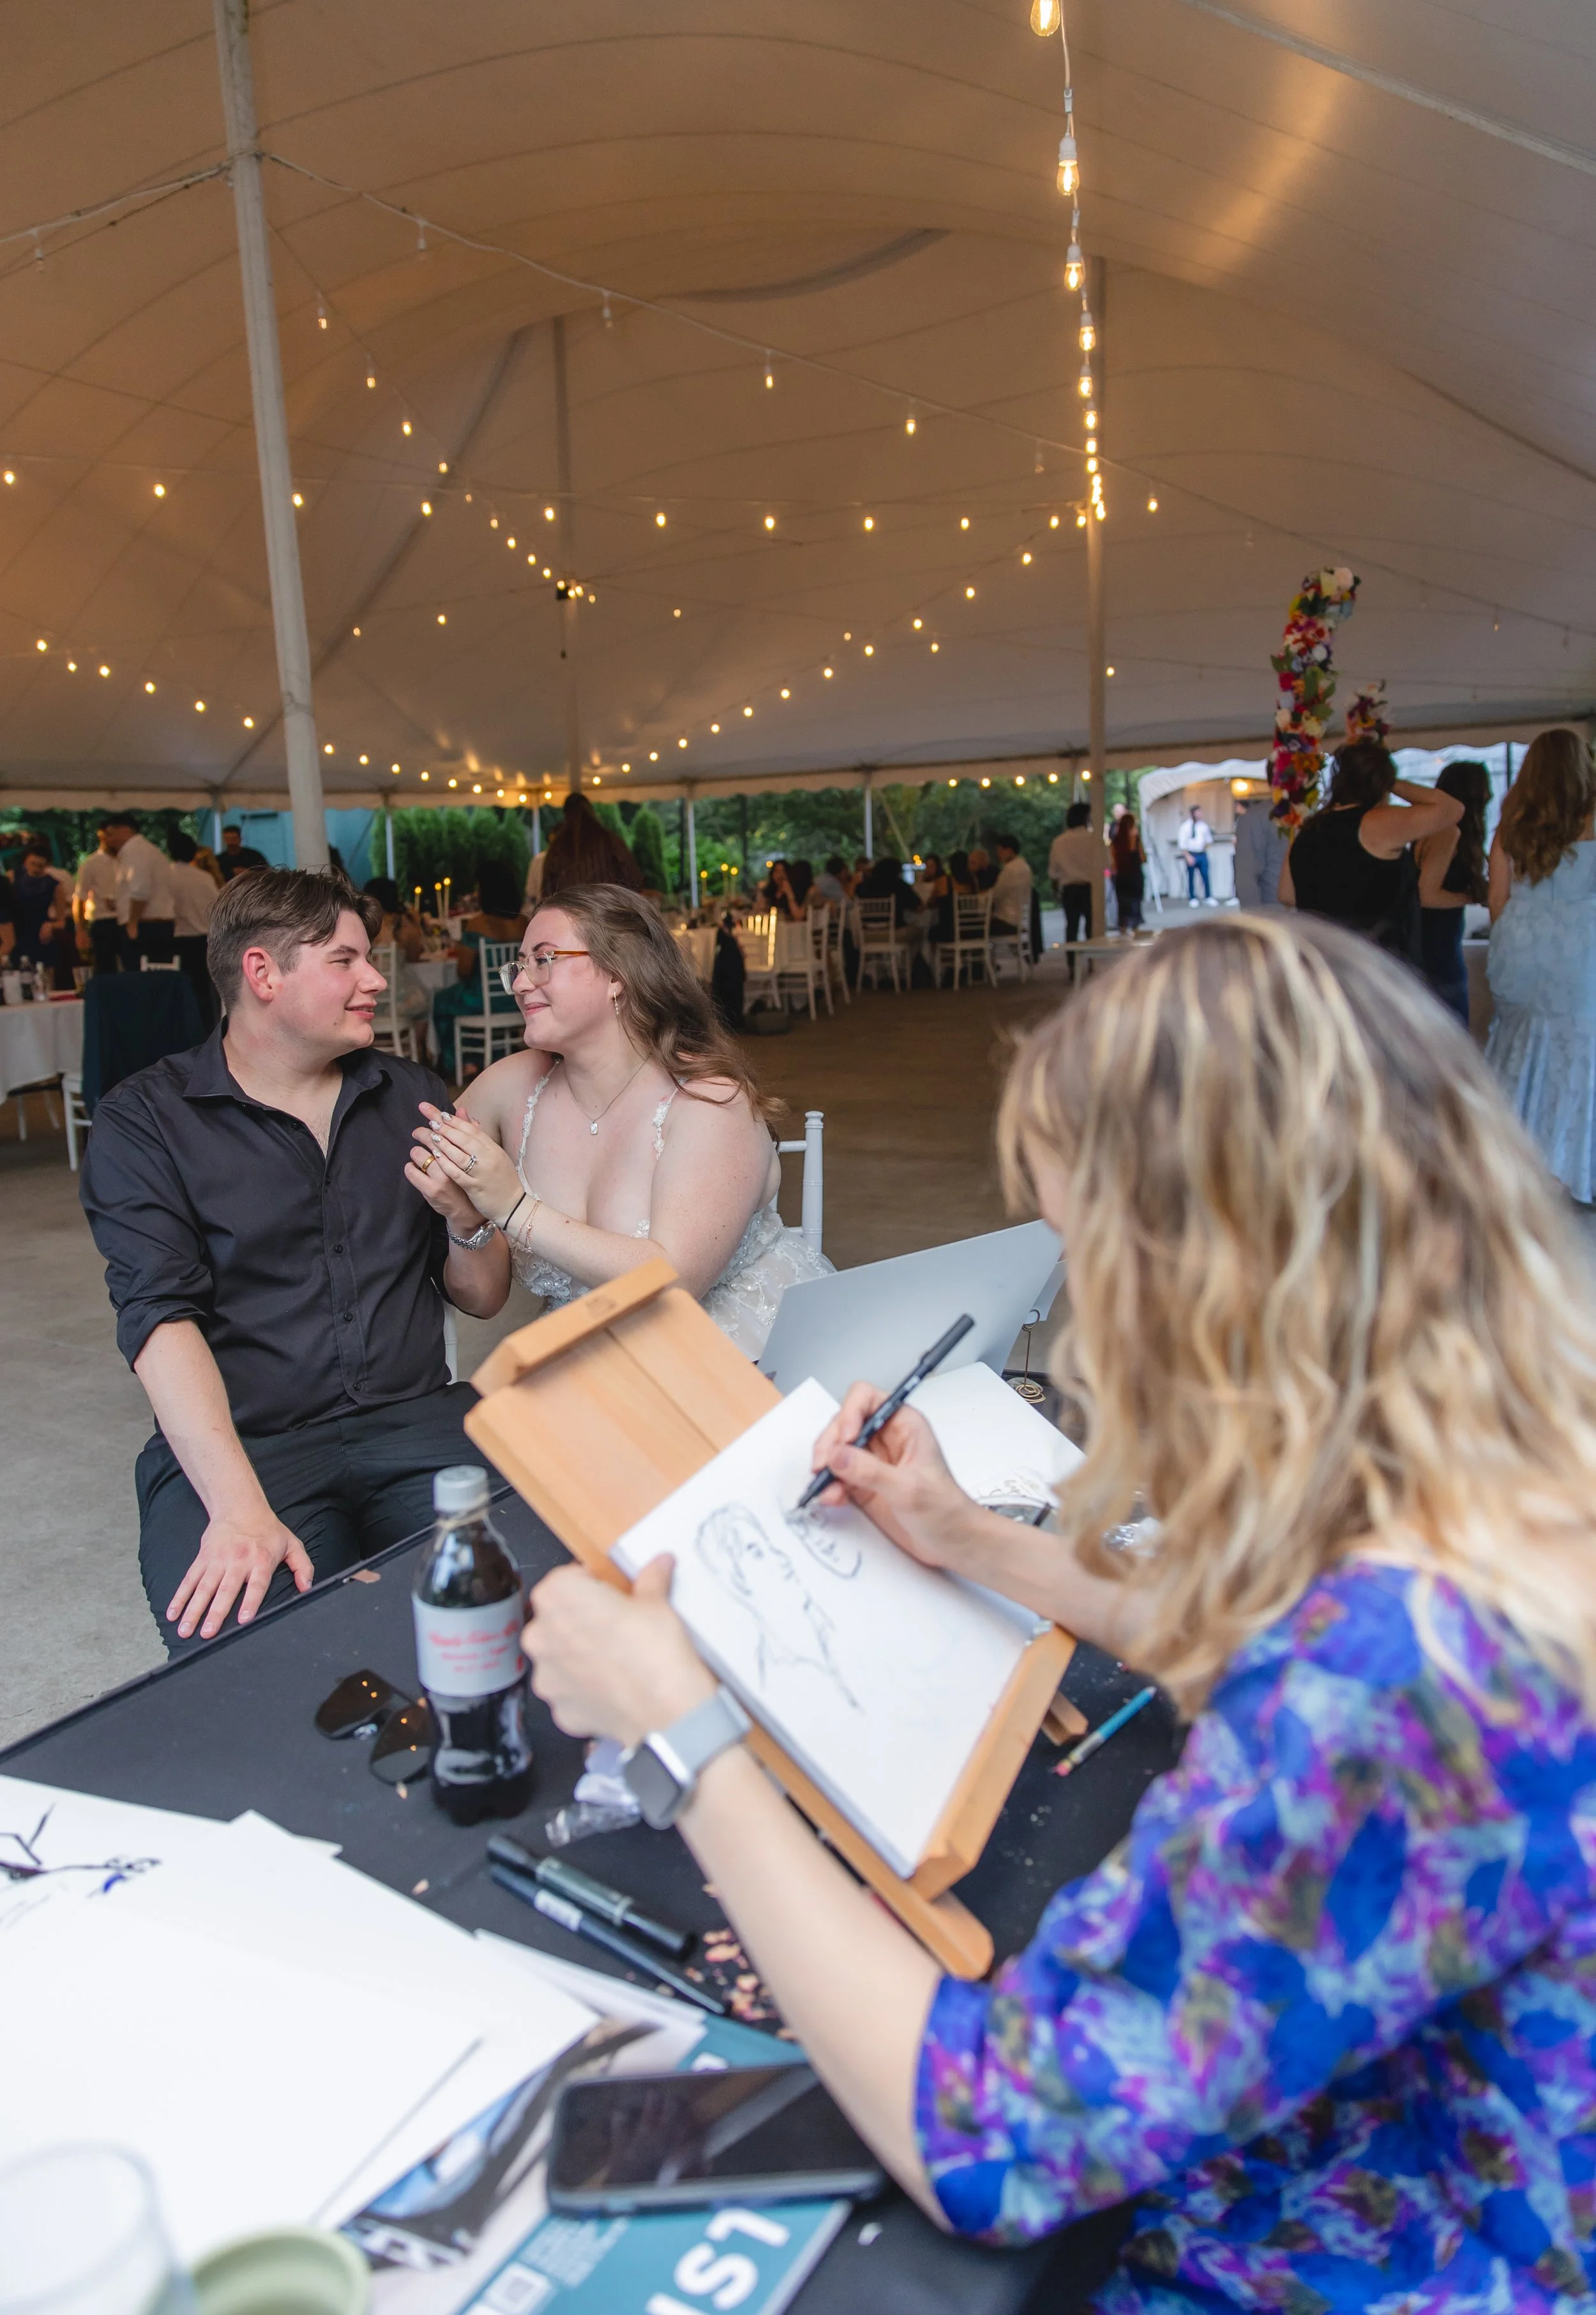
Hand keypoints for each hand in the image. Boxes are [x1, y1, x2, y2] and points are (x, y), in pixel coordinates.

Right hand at [167, 1509, 313, 1640]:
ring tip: (185, 1629)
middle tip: (207, 1633)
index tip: (243, 1620)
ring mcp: (217, 1560)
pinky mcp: (202, 1558)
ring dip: (193, 1610)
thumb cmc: (268, 1530)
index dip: (249, 1602)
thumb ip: (303, 1567)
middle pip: (225, 1590)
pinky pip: (189, 1580)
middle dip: (215, 1613)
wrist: (240, 1506)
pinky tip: (172, 1613)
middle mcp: (237, 1561)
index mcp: (261, 1560)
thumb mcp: (292, 1544)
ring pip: (203, 1588)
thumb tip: (306, 1589)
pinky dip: (179, 1597)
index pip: (256, 1585)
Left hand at [413, 1101, 522, 1223]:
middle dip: (445, 1127)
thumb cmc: (502, 1179)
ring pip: (459, 1154)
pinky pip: (457, 1173)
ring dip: (443, 1143)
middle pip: (464, 1139)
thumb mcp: (495, 1155)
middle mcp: (488, 1158)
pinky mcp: (475, 1187)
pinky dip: (446, 1163)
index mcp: (493, 1149)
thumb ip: (479, 1136)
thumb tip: (467, 1116)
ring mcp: (482, 1173)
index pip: (472, 1130)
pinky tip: (435, 1156)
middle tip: (430, 1119)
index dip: (455, 1121)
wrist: (513, 1205)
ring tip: (429, 1134)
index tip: (440, 1113)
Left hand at [523, 1558, 715, 1745]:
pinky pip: (568, 1692)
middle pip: (555, 1618)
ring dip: (577, 1657)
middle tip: (613, 1627)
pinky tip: (613, 1689)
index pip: (565, 1579)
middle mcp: (541, 1635)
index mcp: (558, 1596)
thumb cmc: (657, 1651)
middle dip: (579, 1620)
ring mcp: (546, 1677)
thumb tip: (659, 1564)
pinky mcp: (559, 1710)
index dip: (589, 1584)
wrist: (667, 1712)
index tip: (609, 1592)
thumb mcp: (658, 1603)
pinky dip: (585, 1690)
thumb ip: (650, 1579)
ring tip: (614, 1661)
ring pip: (558, 1658)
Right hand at [809, 1385, 981, 1576]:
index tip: (845, 1438)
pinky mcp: (862, 1484)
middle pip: (843, 1423)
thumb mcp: (909, 1489)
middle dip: (830, 1443)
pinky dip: (828, 1486)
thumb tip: (837, 1455)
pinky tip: (831, 1498)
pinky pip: (836, 1476)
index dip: (850, 1413)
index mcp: (903, 1424)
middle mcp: (885, 1438)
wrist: (951, 1543)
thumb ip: (870, 1471)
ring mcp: (871, 1461)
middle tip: (823, 1466)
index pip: (866, 1398)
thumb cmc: (945, 1509)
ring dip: (825, 1467)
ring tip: (826, 1488)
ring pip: (835, 1450)